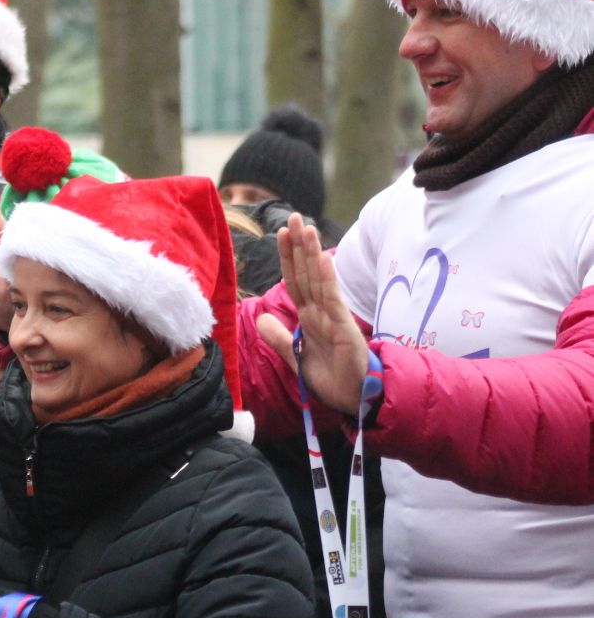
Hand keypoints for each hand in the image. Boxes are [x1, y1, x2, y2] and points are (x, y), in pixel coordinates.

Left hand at [277, 213, 367, 412]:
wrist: (354, 400)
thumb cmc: (332, 379)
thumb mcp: (296, 357)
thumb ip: (280, 338)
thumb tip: (263, 318)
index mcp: (310, 317)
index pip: (295, 281)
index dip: (288, 258)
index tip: (281, 233)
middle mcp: (322, 312)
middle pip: (307, 273)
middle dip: (299, 246)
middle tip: (293, 216)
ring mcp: (334, 318)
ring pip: (319, 280)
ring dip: (312, 253)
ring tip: (306, 228)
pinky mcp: (344, 329)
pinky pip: (333, 300)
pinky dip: (327, 279)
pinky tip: (322, 259)